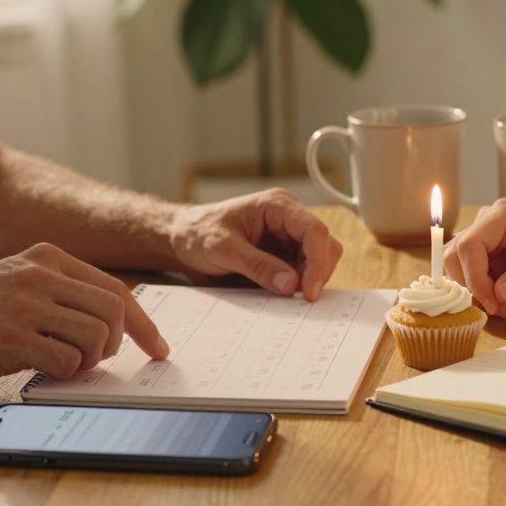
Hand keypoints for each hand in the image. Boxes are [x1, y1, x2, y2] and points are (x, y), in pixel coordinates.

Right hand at [0, 243, 168, 387]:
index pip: (115, 288)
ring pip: (97, 335)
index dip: (143, 323)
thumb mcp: (15, 282)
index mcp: (46, 257)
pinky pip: (68, 359)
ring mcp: (26, 304)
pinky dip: (66, 373)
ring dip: (90, 361)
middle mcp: (40, 275)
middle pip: (114, 310)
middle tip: (96, 360)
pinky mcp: (13, 337)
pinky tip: (45, 371)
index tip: (158, 348)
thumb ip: (59, 292)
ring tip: (64, 364)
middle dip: (117, 343)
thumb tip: (111, 322)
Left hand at [168, 188, 342, 301]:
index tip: (309, 292)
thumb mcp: (223, 249)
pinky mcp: (283, 255)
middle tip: (299, 299)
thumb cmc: (197, 233)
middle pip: (325, 245)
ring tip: (285, 297)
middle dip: (316, 273)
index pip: (314, 231)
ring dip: (309, 281)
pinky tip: (282, 295)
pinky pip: (303, 272)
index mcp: (277, 206)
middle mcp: (289, 218)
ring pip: (319, 260)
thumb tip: (291, 284)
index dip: (318, 262)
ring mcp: (288, 237)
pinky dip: (299, 286)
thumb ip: (257, 265)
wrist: (181, 239)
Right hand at [444, 198, 505, 319]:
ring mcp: (492, 243)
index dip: (473, 277)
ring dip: (483, 297)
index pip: (468, 246)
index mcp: (504, 215)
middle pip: (456, 258)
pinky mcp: (496, 261)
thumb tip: (499, 295)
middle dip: (475, 289)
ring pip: (464, 273)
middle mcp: (491, 225)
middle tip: (501, 309)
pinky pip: (479, 283)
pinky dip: (492, 300)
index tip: (493, 303)